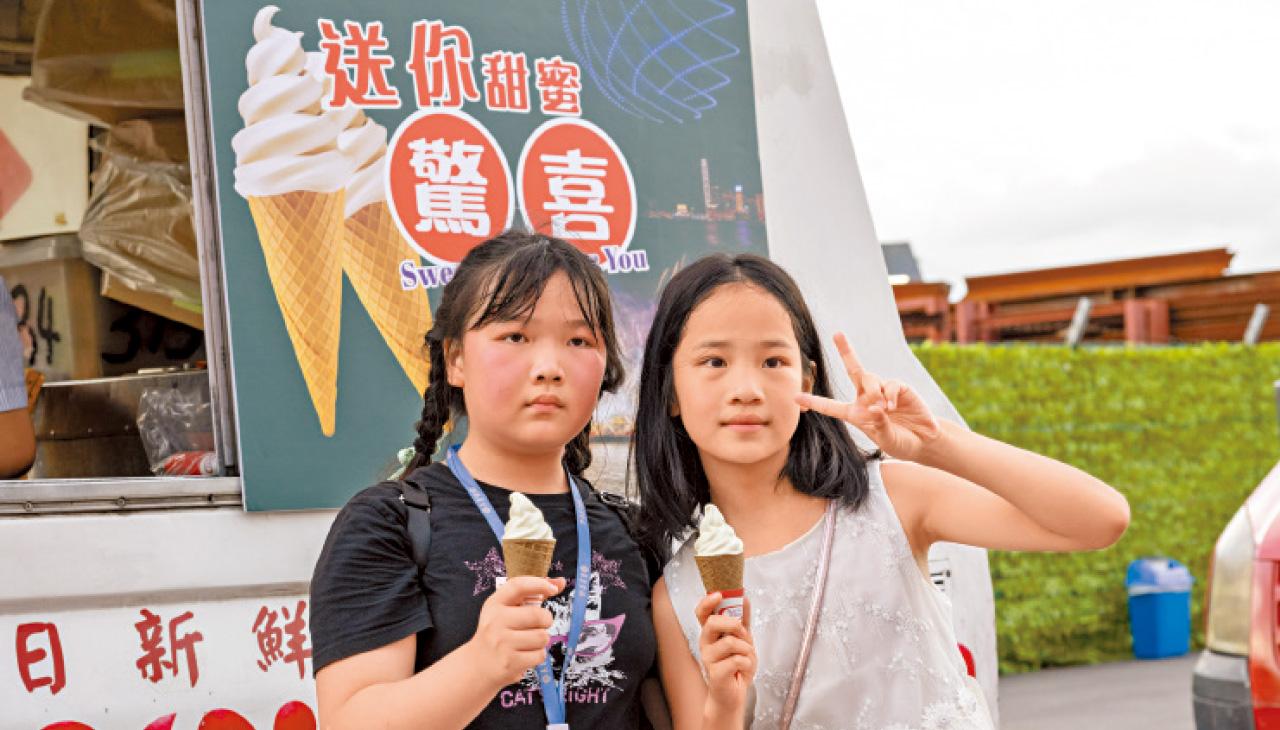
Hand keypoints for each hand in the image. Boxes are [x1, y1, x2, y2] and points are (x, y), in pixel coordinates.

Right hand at [468, 576, 565, 687]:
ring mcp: (502, 642)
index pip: (518, 586)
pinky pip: (539, 655)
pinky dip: (537, 656)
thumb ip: (532, 595)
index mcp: (494, 604)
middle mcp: (496, 621)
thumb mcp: (506, 611)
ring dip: (541, 641)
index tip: (554, 588)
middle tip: (537, 626)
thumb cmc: (497, 634)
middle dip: (546, 621)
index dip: (539, 584)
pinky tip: (524, 656)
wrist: (476, 667)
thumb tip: (560, 582)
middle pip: (538, 615)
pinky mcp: (510, 662)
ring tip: (527, 643)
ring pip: (542, 637)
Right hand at [695, 592, 755, 721]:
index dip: (707, 602)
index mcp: (711, 633)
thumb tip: (744, 598)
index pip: (702, 613)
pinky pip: (737, 660)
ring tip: (746, 656)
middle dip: (733, 624)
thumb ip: (743, 620)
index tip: (719, 594)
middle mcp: (706, 643)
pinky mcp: (715, 673)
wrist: (734, 695)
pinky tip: (743, 669)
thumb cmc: (736, 667)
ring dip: (746, 648)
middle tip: (743, 633)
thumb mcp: (744, 640)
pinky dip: (747, 663)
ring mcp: (708, 658)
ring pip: (730, 642)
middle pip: (713, 622)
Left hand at [795, 332, 940, 460]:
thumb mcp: (886, 439)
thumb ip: (879, 425)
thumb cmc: (901, 442)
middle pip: (854, 370)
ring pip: (870, 378)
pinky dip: (890, 395)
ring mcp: (883, 390)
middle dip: (846, 351)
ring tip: (885, 409)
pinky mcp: (899, 387)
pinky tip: (894, 407)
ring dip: (874, 393)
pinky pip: (890, 384)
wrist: (924, 440)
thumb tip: (875, 407)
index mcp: (855, 414)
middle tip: (837, 334)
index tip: (796, 398)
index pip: (831, 407)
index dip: (814, 402)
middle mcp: (866, 398)